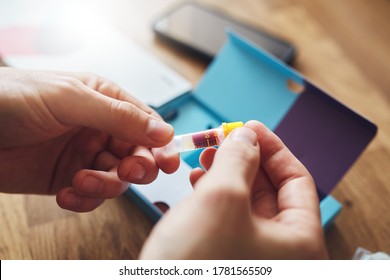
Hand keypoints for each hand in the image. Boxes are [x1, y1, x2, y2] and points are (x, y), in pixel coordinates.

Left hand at [0, 68, 179, 211]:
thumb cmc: (12, 99)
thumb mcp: (70, 99)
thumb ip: (119, 116)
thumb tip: (164, 131)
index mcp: (106, 101)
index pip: (146, 124)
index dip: (161, 143)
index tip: (168, 161)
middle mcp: (100, 129)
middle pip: (138, 155)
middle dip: (136, 167)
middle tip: (128, 172)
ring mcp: (85, 155)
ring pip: (117, 179)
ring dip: (105, 185)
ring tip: (81, 180)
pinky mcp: (69, 178)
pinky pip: (92, 196)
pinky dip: (84, 199)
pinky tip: (67, 192)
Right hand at [140, 121, 327, 258]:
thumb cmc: (197, 264)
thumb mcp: (222, 198)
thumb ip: (239, 159)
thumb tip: (246, 137)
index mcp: (300, 242)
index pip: (297, 181)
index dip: (273, 148)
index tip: (251, 127)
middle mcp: (282, 253)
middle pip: (271, 191)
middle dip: (245, 160)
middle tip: (224, 139)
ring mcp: (254, 257)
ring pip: (247, 203)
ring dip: (227, 175)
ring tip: (206, 158)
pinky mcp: (228, 258)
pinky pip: (229, 218)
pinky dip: (215, 195)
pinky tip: (197, 182)